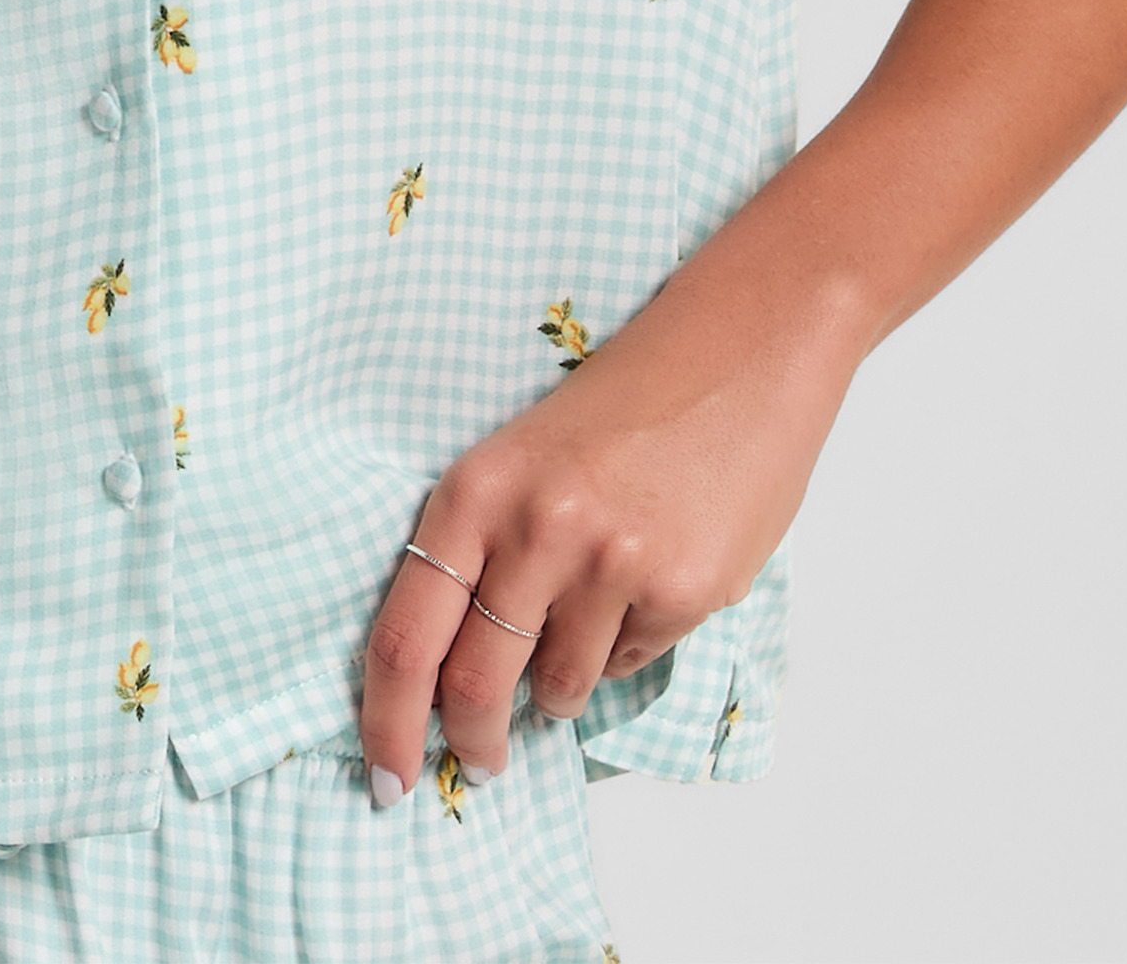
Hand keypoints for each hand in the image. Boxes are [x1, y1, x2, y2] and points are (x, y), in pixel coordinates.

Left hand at [357, 266, 859, 802]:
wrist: (741, 346)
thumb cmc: (625, 400)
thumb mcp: (522, 457)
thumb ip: (484, 550)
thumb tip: (450, 671)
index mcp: (474, 491)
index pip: (403, 639)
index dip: (385, 725)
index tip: (385, 779)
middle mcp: (534, 530)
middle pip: (472, 689)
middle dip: (471, 745)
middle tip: (478, 762)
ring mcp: (611, 564)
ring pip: (557, 689)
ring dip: (557, 687)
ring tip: (584, 619)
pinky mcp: (681, 590)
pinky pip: (629, 665)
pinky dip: (626, 648)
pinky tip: (647, 580)